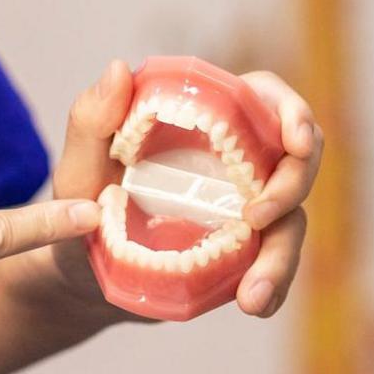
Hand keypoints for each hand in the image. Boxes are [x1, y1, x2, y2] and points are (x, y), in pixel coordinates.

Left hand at [51, 60, 323, 317]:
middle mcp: (236, 161)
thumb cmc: (79, 209)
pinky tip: (255, 304)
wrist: (79, 277)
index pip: (266, 99)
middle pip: (296, 159)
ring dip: (282, 257)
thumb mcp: (77, 168)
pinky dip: (274, 286)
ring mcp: (245, 208)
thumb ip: (91, 121)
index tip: (294, 142)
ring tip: (252, 296)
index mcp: (206, 122)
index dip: (293, 113)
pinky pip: (276, 264)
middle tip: (256, 220)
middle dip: (292, 186)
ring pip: (291, 221)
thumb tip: (119, 69)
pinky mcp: (244, 252)